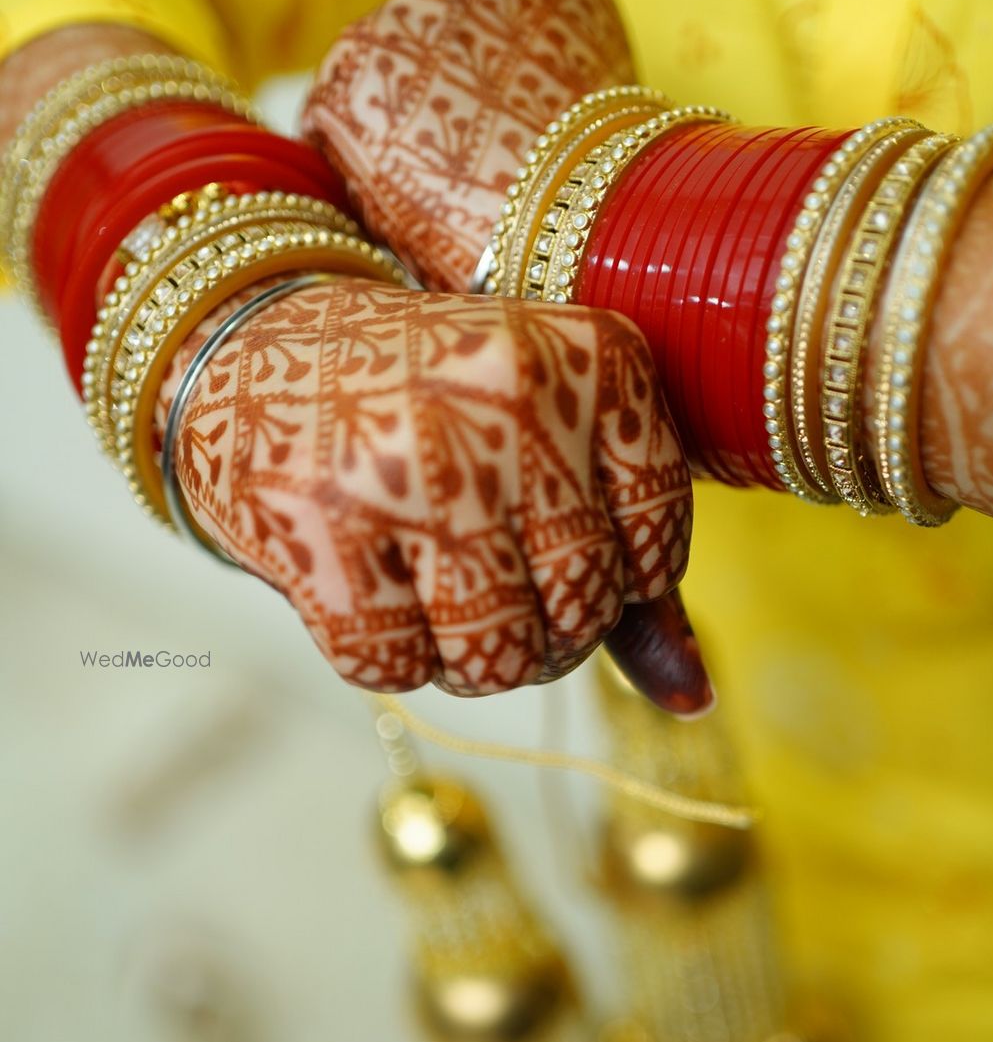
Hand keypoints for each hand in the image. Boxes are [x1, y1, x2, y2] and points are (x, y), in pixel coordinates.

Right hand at [160, 278, 708, 708]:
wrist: (250, 339)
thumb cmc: (427, 405)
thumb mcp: (546, 438)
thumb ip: (625, 558)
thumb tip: (693, 702)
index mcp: (594, 359)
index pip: (658, 551)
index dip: (608, 584)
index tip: (550, 543)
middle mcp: (512, 400)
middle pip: (580, 615)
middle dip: (538, 632)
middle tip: (481, 574)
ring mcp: (413, 464)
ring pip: (495, 657)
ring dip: (464, 656)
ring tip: (428, 585)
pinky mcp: (321, 525)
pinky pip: (395, 665)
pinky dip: (384, 651)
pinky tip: (364, 580)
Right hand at [302, 0, 634, 290]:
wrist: (579, 215)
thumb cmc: (475, 243)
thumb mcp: (391, 226)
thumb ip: (371, 175)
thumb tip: (380, 171)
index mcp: (352, 66)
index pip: (355, 89)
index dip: (386, 132)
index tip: (416, 161)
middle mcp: (409, 3)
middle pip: (421, 43)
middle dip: (444, 83)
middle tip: (484, 144)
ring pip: (486, 15)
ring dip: (499, 56)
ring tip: (533, 122)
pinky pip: (554, 7)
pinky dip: (560, 42)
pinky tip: (572, 95)